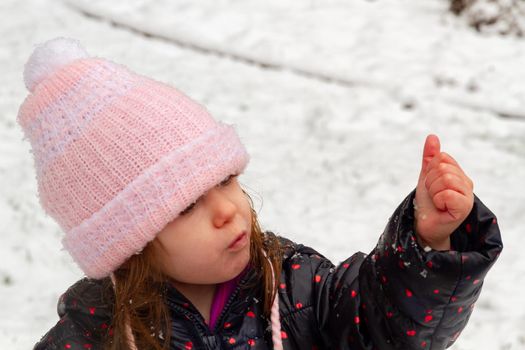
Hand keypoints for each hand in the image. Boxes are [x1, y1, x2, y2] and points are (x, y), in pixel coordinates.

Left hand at [414, 135, 473, 249]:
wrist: (424, 224)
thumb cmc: (427, 202)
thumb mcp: (426, 176)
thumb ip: (429, 157)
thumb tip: (432, 136)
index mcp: (459, 174)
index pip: (442, 158)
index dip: (430, 170)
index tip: (431, 184)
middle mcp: (467, 183)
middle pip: (443, 168)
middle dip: (430, 182)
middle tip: (433, 195)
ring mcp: (467, 196)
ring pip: (446, 179)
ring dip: (433, 191)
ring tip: (437, 201)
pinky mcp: (464, 209)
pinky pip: (447, 194)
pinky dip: (438, 200)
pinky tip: (441, 208)